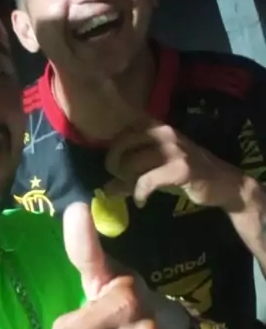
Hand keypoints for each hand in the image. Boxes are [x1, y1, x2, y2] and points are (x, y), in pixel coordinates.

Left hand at [103, 120, 244, 210]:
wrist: (223, 183)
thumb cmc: (186, 175)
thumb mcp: (157, 170)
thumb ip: (132, 174)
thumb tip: (105, 189)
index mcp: (157, 127)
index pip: (123, 130)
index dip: (113, 149)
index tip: (112, 166)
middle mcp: (164, 133)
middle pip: (122, 144)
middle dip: (114, 164)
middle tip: (118, 179)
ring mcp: (173, 150)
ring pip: (132, 162)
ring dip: (126, 180)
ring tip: (132, 190)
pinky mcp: (179, 169)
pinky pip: (147, 180)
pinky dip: (140, 193)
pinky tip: (141, 201)